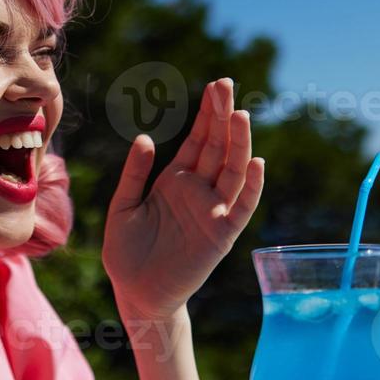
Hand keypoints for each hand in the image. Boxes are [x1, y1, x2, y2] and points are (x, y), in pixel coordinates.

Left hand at [102, 77, 263, 322]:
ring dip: (239, 144)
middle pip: (218, 147)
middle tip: (226, 85)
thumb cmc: (126, 253)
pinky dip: (252, 187)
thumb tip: (145, 138)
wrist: (136, 294)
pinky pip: (241, 207)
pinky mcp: (221, 235)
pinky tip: (256, 163)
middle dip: (223, 116)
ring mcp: (212, 211)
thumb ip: (135, 174)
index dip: (207, 114)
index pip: (198, 140)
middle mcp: (199, 190)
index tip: (216, 85)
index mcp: (175, 180)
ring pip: (233, 171)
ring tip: (240, 114)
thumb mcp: (122, 207)